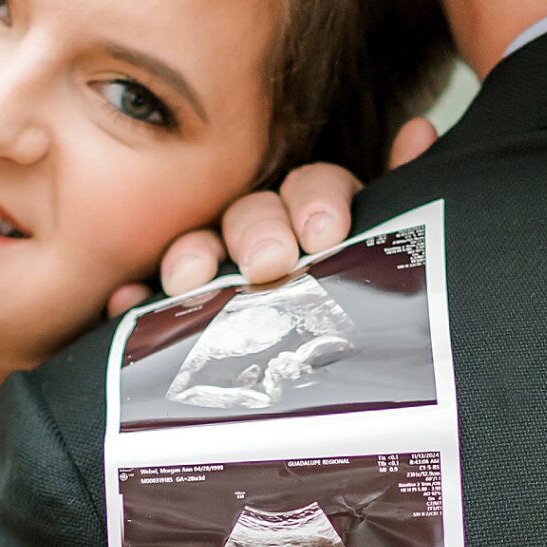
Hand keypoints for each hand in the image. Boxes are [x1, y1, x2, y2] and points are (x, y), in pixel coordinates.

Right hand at [106, 113, 437, 315]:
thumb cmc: (358, 321)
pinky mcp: (169, 317)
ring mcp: (214, 277)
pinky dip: (133, 300)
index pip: (315, 189)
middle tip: (270, 264)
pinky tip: (126, 301)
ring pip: (198, 250)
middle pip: (253, 215)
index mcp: (319, 222)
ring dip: (192, 254)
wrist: (331, 418)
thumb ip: (406, 197)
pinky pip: (143, 301)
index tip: (325, 233)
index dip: (318, 201)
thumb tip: (420, 128)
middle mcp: (264, 240)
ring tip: (189, 277)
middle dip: (258, 232)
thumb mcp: (386, 259)